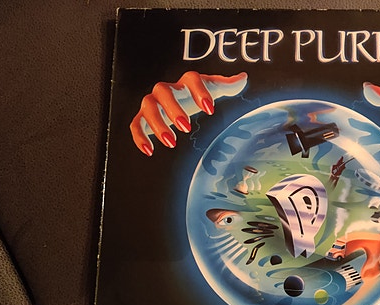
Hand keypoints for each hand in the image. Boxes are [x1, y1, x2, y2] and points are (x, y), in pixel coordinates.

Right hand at [130, 72, 247, 155]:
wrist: (177, 102)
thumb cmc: (196, 96)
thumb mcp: (212, 91)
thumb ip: (227, 85)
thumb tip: (243, 78)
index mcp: (185, 83)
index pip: (191, 79)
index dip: (200, 92)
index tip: (211, 109)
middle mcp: (166, 90)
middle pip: (164, 91)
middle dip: (174, 108)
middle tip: (186, 126)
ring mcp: (152, 103)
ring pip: (148, 107)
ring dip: (158, 123)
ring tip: (171, 141)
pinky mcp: (143, 119)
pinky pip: (136, 125)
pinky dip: (140, 137)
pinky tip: (149, 151)